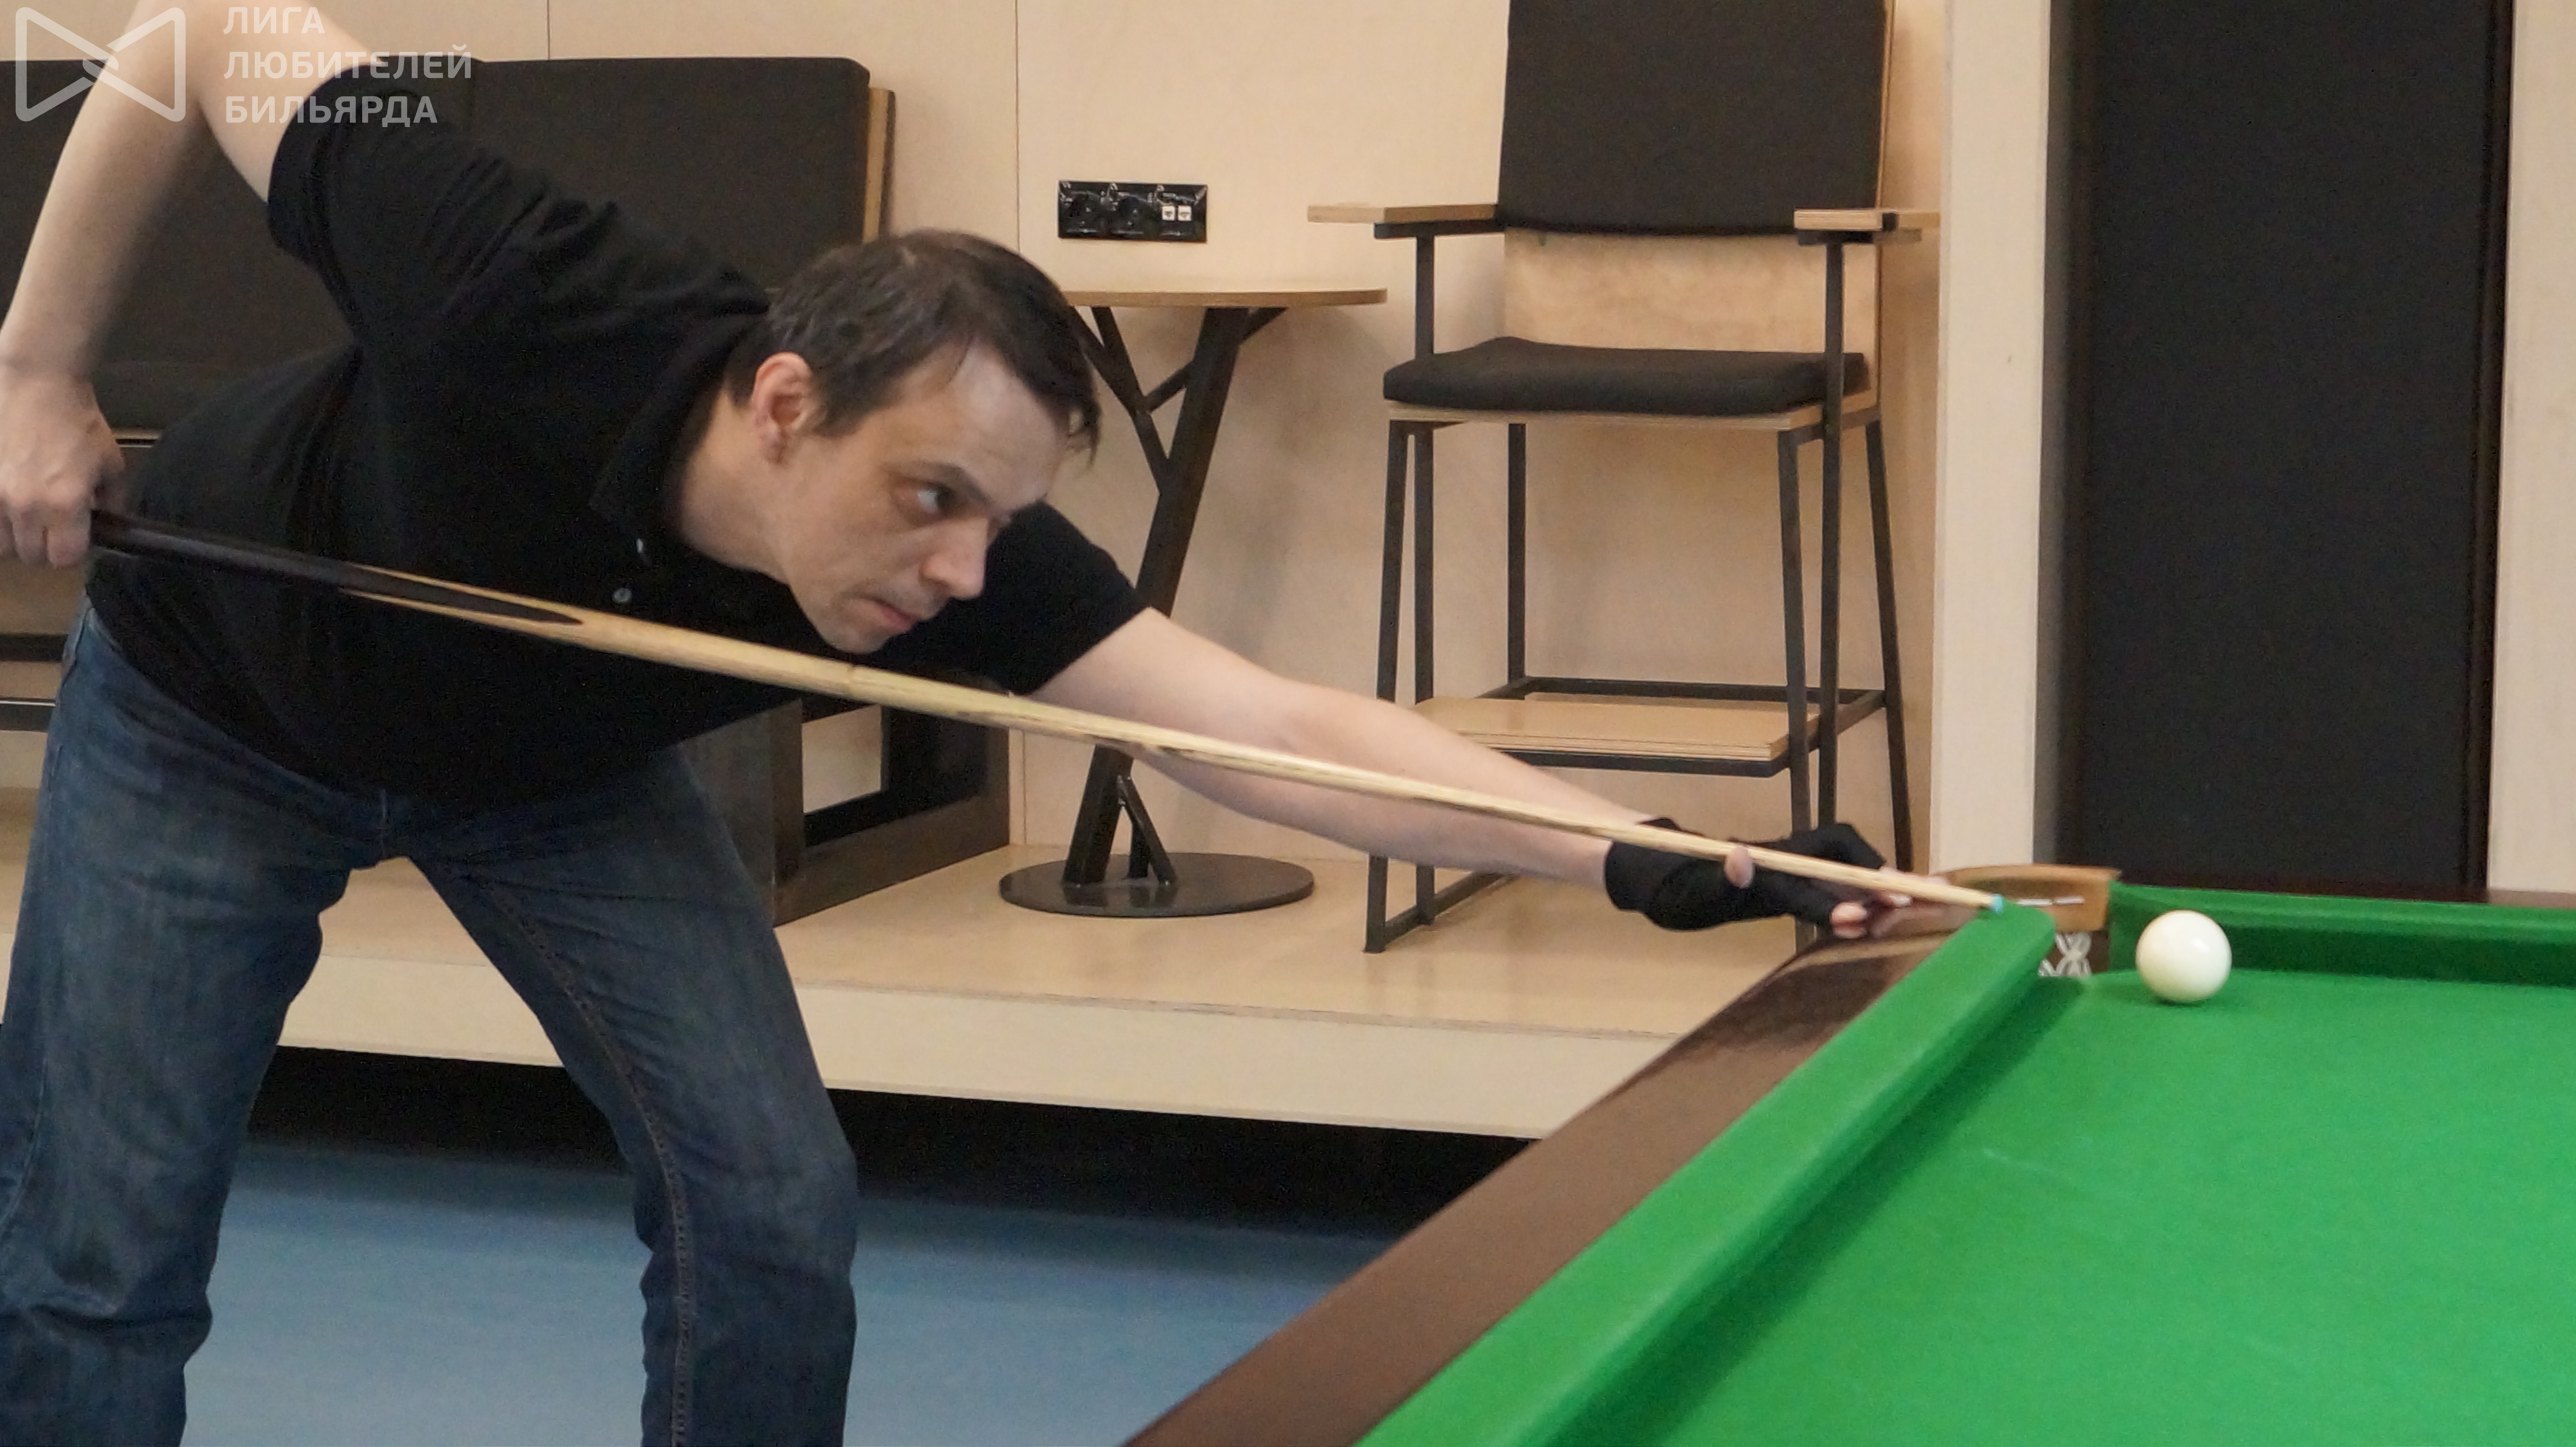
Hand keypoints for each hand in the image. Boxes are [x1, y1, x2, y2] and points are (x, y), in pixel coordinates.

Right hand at [0, 364, 120, 565]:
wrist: (37, 384)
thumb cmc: (77, 422)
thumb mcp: (110, 464)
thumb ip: (110, 502)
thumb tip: (106, 526)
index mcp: (65, 504)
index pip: (64, 559)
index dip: (73, 553)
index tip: (76, 540)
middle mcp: (26, 505)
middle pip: (31, 556)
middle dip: (45, 547)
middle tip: (52, 528)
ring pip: (1, 545)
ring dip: (16, 537)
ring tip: (28, 518)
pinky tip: (9, 504)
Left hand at [1604, 820, 1901, 938]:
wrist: (1667, 876)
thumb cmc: (1678, 887)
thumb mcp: (1691, 891)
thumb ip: (1718, 879)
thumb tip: (1740, 857)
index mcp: (1764, 864)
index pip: (1807, 877)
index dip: (1833, 897)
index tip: (1859, 917)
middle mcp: (1787, 861)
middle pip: (1844, 858)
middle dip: (1881, 877)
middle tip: (1922, 898)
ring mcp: (1795, 871)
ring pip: (1847, 872)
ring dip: (1880, 889)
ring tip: (1916, 907)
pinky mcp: (1797, 885)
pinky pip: (1839, 889)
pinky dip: (1867, 899)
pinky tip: (1888, 915)